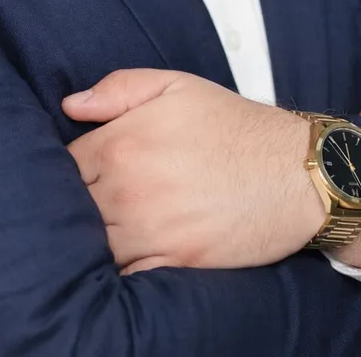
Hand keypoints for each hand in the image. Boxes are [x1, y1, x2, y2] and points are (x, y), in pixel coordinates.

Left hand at [63, 70, 324, 273]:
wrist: (296, 173)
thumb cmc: (236, 125)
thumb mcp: (176, 86)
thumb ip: (118, 89)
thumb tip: (71, 106)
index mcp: (122, 143)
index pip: (63, 164)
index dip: (66, 169)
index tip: (78, 171)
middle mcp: (128, 189)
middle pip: (71, 206)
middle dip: (73, 202)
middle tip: (91, 198)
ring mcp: (149, 231)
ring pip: (93, 244)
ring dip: (92, 236)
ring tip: (102, 226)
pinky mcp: (174, 263)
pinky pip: (126, 274)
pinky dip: (120, 266)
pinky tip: (127, 252)